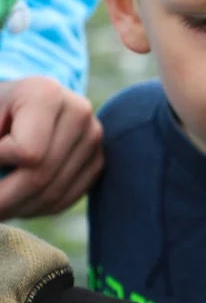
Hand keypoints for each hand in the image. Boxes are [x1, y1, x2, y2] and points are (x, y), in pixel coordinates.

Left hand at [0, 77, 102, 218]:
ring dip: (19, 208)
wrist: (20, 104)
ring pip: (53, 193)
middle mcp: (79, 112)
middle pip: (41, 175)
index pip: (27, 153)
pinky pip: (66, 199)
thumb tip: (0, 175)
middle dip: (5, 200)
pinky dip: (38, 208)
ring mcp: (93, 137)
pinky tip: (19, 202)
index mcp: (46, 94)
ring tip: (0, 206)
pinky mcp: (98, 160)